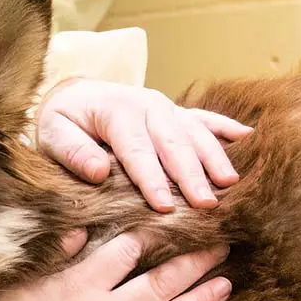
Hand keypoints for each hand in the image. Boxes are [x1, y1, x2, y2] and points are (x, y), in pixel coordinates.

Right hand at [0, 231, 230, 300]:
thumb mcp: (22, 282)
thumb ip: (56, 253)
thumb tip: (84, 226)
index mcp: (82, 285)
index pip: (129, 250)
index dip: (152, 234)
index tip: (173, 223)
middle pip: (162, 282)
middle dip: (194, 262)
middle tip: (220, 247)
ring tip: (226, 284)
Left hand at [37, 79, 252, 211]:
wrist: (73, 94)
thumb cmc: (64, 120)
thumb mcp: (53, 134)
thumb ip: (73, 152)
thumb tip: (98, 172)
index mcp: (116, 112)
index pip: (136, 150)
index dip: (151, 180)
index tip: (165, 206)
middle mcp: (146, 105)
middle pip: (172, 143)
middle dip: (190, 174)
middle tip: (206, 204)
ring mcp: (165, 107)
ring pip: (194, 132)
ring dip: (213, 157)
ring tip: (229, 183)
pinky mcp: (175, 111)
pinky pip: (205, 118)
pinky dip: (226, 127)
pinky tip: (248, 138)